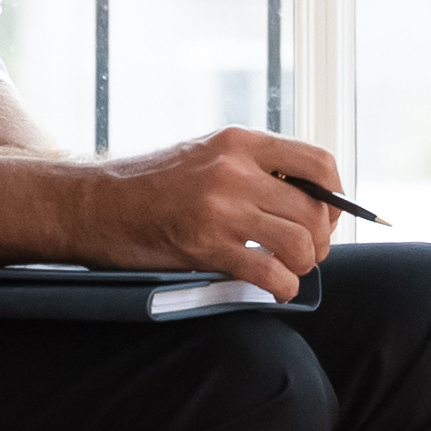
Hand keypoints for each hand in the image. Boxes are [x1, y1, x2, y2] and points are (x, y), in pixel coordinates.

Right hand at [62, 127, 346, 297]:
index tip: (326, 215)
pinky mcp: (205, 247)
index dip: (334, 195)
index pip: (318, 162)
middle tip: (309, 253)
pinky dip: (283, 288)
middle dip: (321, 240)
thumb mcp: (207, 154)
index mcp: (240, 141)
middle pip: (314, 210)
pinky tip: (276, 289)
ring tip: (289, 269)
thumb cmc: (152, 183)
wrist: (95, 204)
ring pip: (299, 243)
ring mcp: (220, 208)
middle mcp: (234, 169)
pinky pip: (269, 273)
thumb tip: (310, 197)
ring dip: (304, 265)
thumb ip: (255, 167)